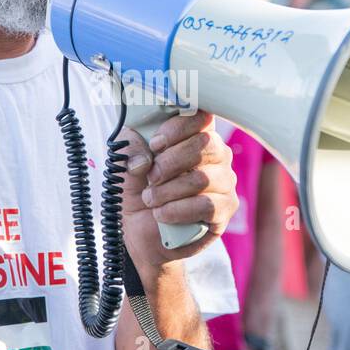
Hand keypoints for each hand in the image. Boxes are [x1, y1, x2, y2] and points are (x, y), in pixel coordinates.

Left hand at [117, 110, 237, 270]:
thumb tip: (144, 157)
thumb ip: (131, 149)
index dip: (177, 128)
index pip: (201, 116)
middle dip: (168, 162)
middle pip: (204, 145)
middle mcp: (217, 155)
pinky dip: (177, 210)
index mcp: (195, 135)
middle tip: (150, 177)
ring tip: (151, 199)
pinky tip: (161, 214)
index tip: (155, 144)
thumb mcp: (125, 164)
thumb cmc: (140, 190)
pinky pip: (206, 205)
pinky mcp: (224, 210)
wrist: (142, 233)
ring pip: (202, 178)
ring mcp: (224, 182)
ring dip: (168, 190)